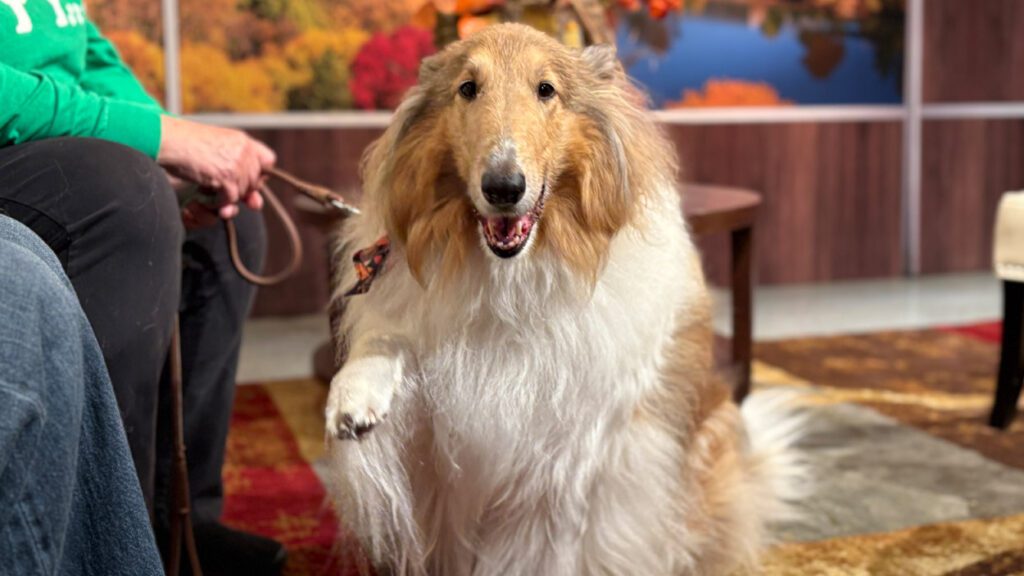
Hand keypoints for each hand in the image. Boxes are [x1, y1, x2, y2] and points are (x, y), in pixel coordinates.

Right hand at [157, 116, 274, 218]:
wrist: (167, 140)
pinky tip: (201, 191)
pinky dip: (216, 202)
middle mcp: (245, 151)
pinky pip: (229, 200)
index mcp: (243, 140)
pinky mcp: (227, 177)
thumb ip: (240, 172)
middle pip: (255, 183)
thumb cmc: (186, 146)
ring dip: (223, 196)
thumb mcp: (218, 151)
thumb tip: (257, 205)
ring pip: (242, 194)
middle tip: (215, 183)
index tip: (242, 176)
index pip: (268, 160)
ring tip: (204, 184)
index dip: (257, 173)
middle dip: (238, 189)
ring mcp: (237, 164)